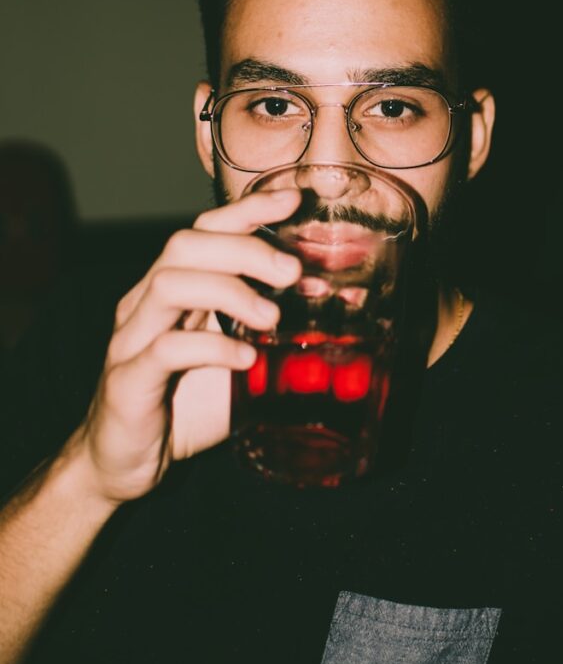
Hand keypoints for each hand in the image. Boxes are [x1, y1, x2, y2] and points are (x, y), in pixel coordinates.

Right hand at [73, 188, 301, 505]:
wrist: (122, 463)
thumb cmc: (182, 406)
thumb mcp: (236, 361)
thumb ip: (274, 333)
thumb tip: (339, 308)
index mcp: (172, 291)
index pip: (204, 231)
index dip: (245, 211)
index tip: (290, 200)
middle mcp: (145, 304)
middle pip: (185, 246)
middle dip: (243, 249)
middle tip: (291, 272)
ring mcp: (132, 340)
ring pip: (169, 284)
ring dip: (228, 291)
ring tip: (271, 316)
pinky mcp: (127, 380)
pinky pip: (164, 349)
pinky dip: (211, 346)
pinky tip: (245, 357)